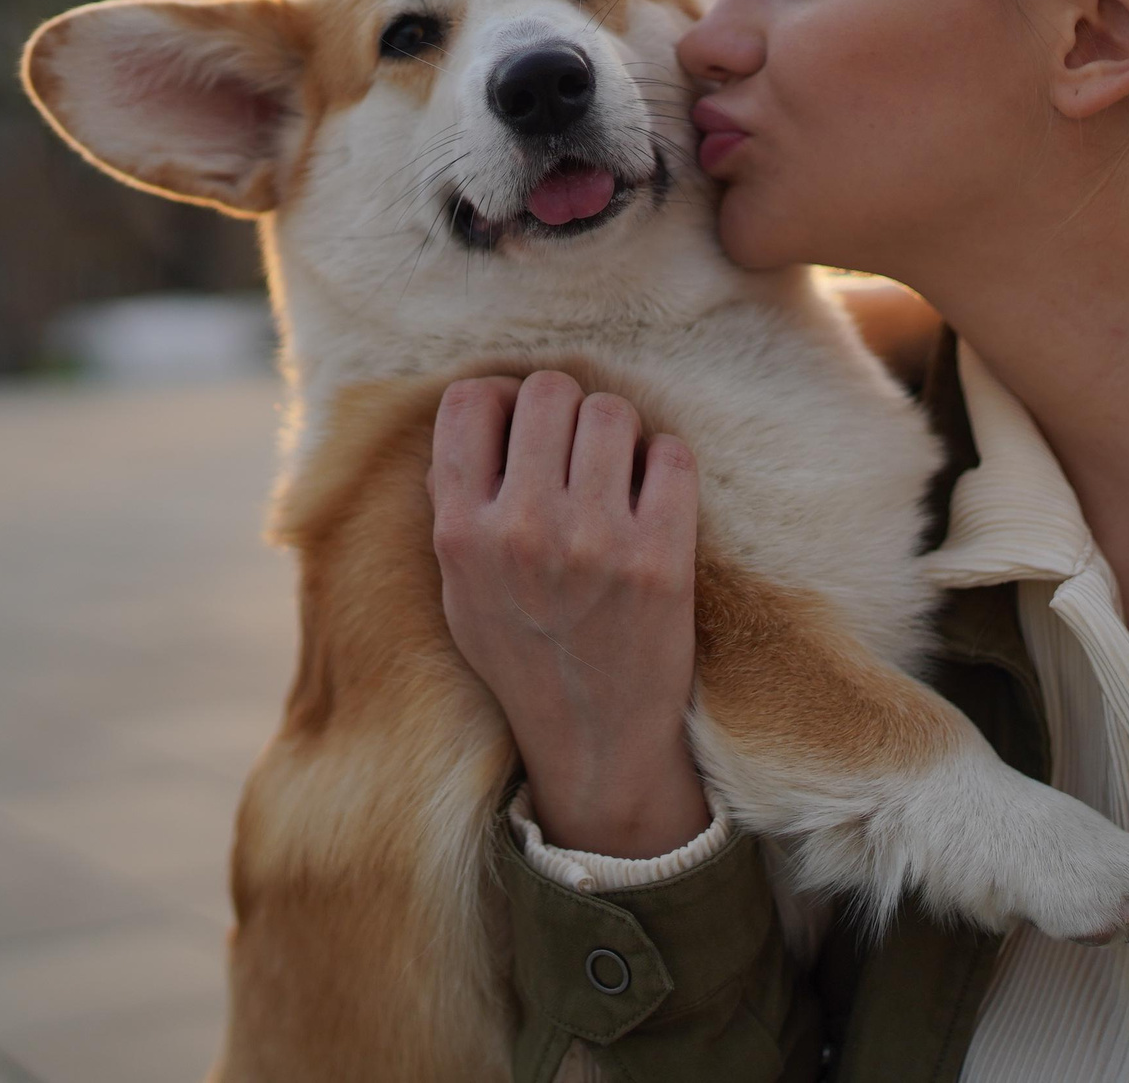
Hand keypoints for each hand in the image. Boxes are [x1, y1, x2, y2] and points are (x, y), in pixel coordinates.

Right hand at [430, 371, 710, 857]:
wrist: (595, 738)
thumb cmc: (524, 655)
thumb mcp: (460, 589)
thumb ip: (457, 505)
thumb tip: (477, 412)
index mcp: (462, 533)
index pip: (470, 399)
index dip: (501, 399)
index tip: (520, 426)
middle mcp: (523, 531)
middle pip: (548, 390)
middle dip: (566, 409)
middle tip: (577, 448)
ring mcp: (594, 543)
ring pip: (611, 411)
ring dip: (619, 432)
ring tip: (617, 472)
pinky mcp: (661, 558)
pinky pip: (671, 453)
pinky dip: (666, 463)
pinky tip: (653, 496)